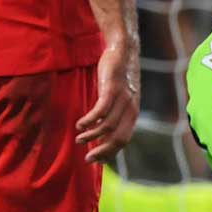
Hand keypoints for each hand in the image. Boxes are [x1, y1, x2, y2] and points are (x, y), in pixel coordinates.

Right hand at [77, 37, 139, 160]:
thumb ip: (113, 114)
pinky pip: (101, 110)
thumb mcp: (119, 98)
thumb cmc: (118, 77)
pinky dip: (90, 120)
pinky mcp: (113, 88)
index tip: (95, 161)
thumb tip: (100, 133)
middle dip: (102, 151)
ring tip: (79, 138)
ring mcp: (123, 98)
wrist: (123, 51)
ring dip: (91, 136)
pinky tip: (80, 124)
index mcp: (132, 113)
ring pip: (108, 126)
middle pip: (118, 138)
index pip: (123, 140)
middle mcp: (131, 108)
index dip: (109, 153)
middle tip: (86, 158)